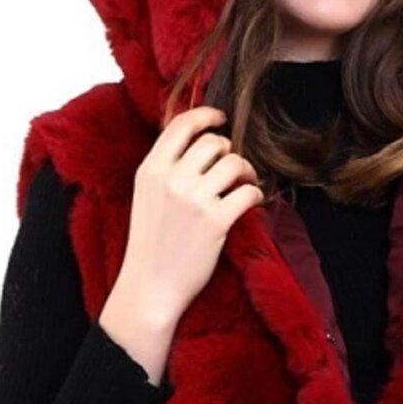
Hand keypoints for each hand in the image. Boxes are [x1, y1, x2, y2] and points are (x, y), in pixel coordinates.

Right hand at [100, 105, 263, 379]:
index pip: (181, 125)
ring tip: (245, 183)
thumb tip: (198, 143)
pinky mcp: (216, 221)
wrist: (149, 288)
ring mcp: (194, 200)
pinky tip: (253, 201)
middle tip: (232, 167)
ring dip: (246, 170)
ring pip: (234, 163)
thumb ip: (166, 169)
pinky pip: (248, 192)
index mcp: (150, 170)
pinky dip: (256, 194)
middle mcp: (171, 179)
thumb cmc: (150, 245)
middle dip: (228, 151)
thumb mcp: (146, 197)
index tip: (220, 119)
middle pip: (213, 142)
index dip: (206, 115)